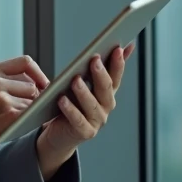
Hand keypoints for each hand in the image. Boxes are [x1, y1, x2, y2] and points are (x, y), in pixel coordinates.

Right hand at [0, 55, 48, 180]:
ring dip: (29, 114)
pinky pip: (31, 115)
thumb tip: (32, 83)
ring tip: (15, 123)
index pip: (25, 62)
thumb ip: (0, 82)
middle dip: (33, 100)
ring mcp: (0, 97)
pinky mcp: (7, 114)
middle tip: (26, 113)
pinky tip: (19, 129)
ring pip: (32, 102)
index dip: (38, 74)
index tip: (42, 86)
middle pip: (32, 85)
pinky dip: (30, 122)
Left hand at [35, 44, 134, 176]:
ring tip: (75, 80)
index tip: (117, 48)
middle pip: (106, 89)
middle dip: (101, 74)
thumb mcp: (85, 83)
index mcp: (107, 93)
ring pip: (92, 105)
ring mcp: (97, 121)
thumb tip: (121, 46)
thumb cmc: (72, 104)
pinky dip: (70, 110)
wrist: (60, 135)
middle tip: (94, 59)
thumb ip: (99, 67)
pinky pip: (78, 120)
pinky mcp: (85, 133)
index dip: (118, 63)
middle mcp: (106, 107)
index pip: (116, 75)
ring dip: (84, 92)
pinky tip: (62, 100)